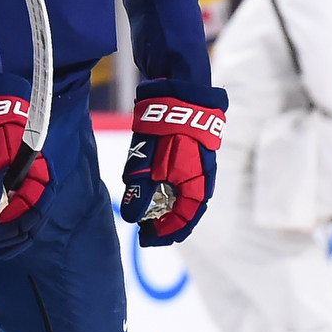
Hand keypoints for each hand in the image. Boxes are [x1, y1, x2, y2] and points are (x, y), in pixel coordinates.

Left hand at [0, 77, 49, 232]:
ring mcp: (28, 183)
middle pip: (35, 216)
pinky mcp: (17, 186)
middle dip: (15, 234)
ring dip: (14, 235)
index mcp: (35, 168)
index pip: (36, 205)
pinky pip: (21, 211)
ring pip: (30, 217)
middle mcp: (37, 178)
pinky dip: (10, 226)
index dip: (18, 223)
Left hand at [120, 81, 226, 244]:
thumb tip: (131, 217)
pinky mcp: (187, 151)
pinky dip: (166, 190)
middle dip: (166, 223)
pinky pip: (178, 179)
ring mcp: (196, 163)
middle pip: (185, 208)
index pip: (186, 216)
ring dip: (166, 207)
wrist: (181, 91)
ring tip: (146, 217)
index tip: (149, 240)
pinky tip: (152, 192)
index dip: (169, 232)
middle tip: (145, 233)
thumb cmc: (168, 128)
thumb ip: (141, 189)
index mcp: (198, 182)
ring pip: (182, 194)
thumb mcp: (149, 161)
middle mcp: (201, 176)